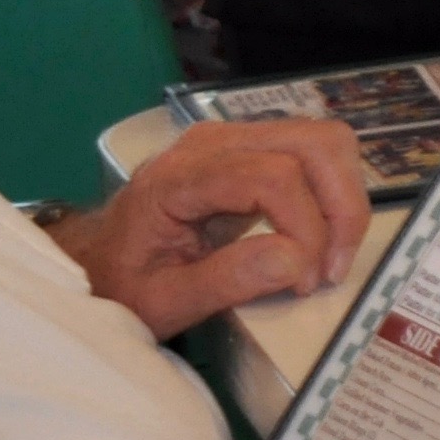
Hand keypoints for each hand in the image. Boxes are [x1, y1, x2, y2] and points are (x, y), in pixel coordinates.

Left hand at [48, 117, 372, 338]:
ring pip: (324, 140)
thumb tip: (298, 261)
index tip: (307, 280)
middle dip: (341, 207)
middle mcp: (213, 141)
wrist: (96, 260)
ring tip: (329, 254)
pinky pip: (315, 152)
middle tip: (333, 267)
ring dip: (344, 198)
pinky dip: (333, 192)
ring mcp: (235, 137)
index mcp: (179, 177)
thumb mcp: (162, 302)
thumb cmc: (122, 284)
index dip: (306, 226)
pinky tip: (319, 234)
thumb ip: (226, 281)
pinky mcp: (253, 147)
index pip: (272, 176)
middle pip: (313, 143)